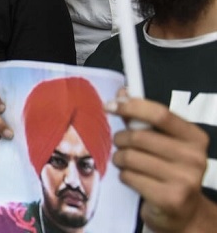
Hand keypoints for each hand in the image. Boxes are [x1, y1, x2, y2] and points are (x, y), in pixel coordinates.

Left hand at [106, 98, 210, 231]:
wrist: (183, 212)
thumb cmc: (168, 170)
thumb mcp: (162, 142)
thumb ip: (142, 119)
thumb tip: (122, 93)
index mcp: (195, 138)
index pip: (160, 114)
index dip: (131, 106)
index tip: (109, 105)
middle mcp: (194, 158)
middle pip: (140, 136)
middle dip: (121, 139)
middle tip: (119, 144)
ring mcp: (184, 180)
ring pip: (131, 157)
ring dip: (120, 158)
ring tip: (125, 162)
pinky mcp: (169, 198)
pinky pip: (130, 177)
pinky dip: (124, 176)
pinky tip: (133, 179)